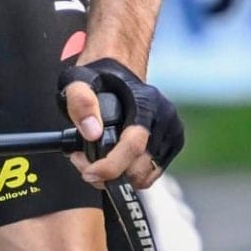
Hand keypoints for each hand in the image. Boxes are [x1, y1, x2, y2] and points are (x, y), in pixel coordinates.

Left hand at [59, 56, 183, 190]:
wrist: (119, 73)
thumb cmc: (99, 78)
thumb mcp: (78, 80)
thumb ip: (81, 102)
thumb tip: (92, 133)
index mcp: (147, 102)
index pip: (133, 145)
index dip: (110, 166)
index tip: (89, 172)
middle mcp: (165, 118)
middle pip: (139, 167)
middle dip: (107, 174)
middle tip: (82, 160)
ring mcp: (171, 132)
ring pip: (145, 176)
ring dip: (117, 177)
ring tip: (94, 159)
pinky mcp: (172, 144)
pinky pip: (150, 173)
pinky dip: (129, 174)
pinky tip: (113, 159)